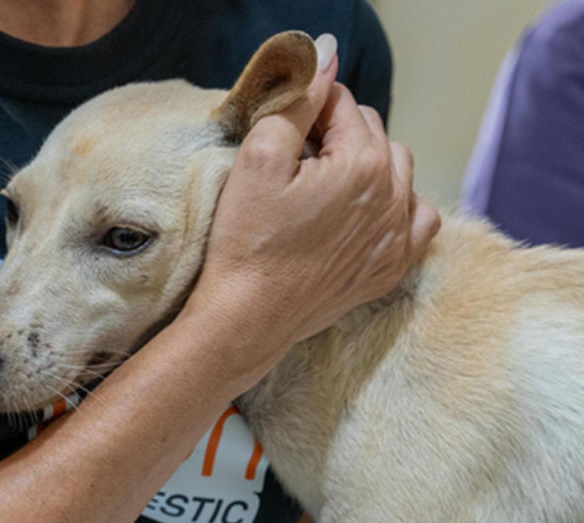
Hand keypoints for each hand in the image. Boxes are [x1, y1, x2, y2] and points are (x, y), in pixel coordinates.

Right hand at [189, 50, 439, 390]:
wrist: (248, 317)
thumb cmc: (248, 241)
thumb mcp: (259, 158)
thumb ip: (297, 102)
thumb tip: (324, 60)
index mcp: (364, 162)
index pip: (343, 104)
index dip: (308, 109)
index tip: (283, 131)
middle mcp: (394, 195)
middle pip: (374, 133)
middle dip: (339, 135)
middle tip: (296, 160)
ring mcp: (397, 235)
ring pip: (398, 171)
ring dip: (368, 165)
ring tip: (327, 186)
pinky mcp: (390, 267)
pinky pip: (418, 220)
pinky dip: (398, 206)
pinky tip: (367, 212)